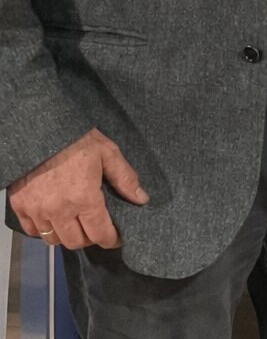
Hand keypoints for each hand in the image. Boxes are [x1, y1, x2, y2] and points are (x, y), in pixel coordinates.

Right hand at [8, 128, 148, 249]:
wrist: (41, 129)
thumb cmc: (78, 140)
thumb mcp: (108, 153)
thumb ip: (125, 179)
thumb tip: (142, 200)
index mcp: (83, 198)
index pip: (99, 234)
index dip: (111, 239)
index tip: (116, 238)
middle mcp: (58, 210)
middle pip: (75, 242)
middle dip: (90, 239)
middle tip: (96, 229)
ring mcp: (36, 210)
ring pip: (53, 239)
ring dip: (67, 235)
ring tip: (76, 224)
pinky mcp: (19, 206)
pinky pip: (32, 230)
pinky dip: (44, 229)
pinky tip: (54, 219)